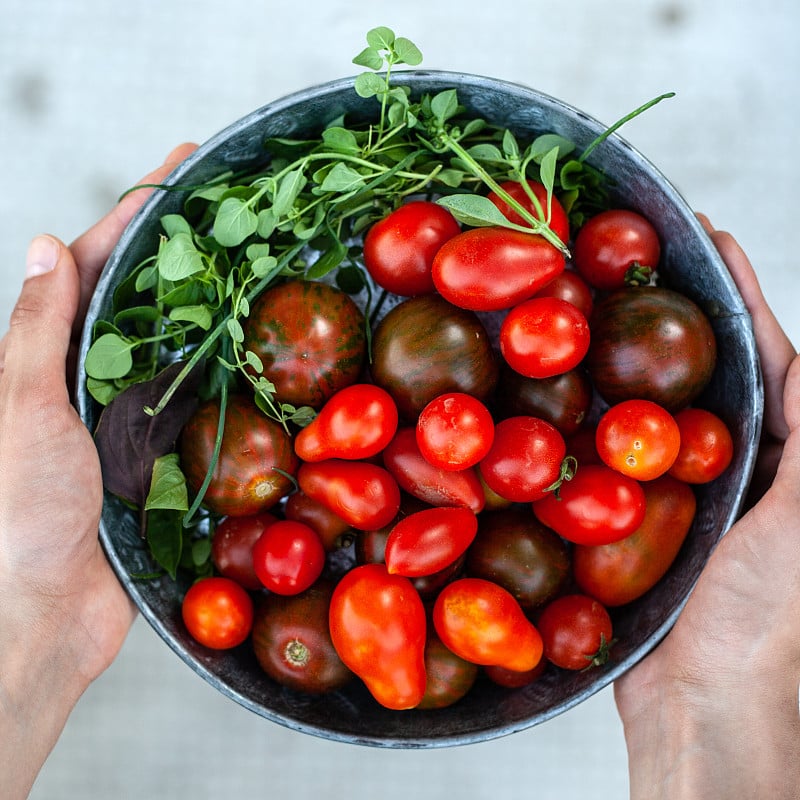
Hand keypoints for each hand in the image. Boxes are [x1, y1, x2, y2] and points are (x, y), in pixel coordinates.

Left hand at [0, 143, 196, 799]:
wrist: (42, 611)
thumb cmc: (19, 511)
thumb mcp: (23, 408)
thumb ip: (37, 331)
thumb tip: (50, 245)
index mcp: (52, 356)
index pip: (99, 264)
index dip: (138, 211)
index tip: (181, 168)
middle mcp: (93, 377)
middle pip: (147, 296)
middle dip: (187, 248)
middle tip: (238, 207)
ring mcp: (131, 416)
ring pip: (181, 347)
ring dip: (214, 306)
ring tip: (260, 267)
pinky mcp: (162, 457)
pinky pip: (201, 406)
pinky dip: (227, 376)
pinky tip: (259, 355)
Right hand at [614, 217, 799, 797]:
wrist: (700, 701)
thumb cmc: (765, 616)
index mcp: (774, 457)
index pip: (761, 359)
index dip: (737, 298)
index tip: (706, 240)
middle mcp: (720, 465)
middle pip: (693, 372)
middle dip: (669, 316)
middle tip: (627, 262)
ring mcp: (665, 489)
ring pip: (638, 407)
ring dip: (618, 361)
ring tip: (584, 308)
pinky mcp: (618, 517)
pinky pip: (596, 454)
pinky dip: (579, 419)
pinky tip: (551, 389)